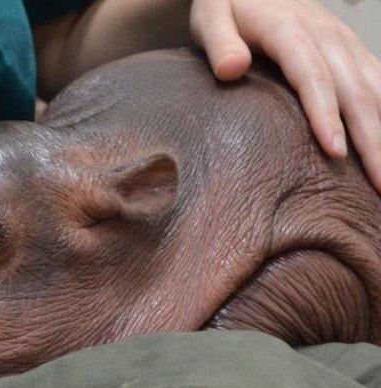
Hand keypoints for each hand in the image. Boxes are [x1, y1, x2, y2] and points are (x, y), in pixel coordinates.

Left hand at [190, 0, 380, 189]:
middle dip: (372, 139)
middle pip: (355, 90)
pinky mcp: (350, 48)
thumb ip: (218, 43)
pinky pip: (378, 79)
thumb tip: (231, 69)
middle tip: (379, 185)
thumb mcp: (209, 18)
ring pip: (376, 88)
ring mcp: (343, 41)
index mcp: (290, 30)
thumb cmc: (224, 7)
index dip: (326, 115)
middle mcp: (325, 35)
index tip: (335, 152)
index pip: (313, 76)